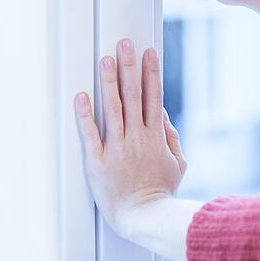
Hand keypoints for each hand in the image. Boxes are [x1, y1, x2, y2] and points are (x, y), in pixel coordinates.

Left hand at [73, 39, 186, 237]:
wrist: (146, 216)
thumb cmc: (162, 192)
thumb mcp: (178, 163)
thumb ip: (171, 137)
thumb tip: (163, 114)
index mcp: (156, 137)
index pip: (155, 97)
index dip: (152, 73)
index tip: (149, 53)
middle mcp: (138, 138)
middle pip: (134, 95)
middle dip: (129, 67)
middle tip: (124, 44)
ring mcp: (118, 149)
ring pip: (113, 108)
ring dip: (109, 82)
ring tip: (105, 59)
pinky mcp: (99, 162)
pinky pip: (91, 134)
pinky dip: (85, 114)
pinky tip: (81, 96)